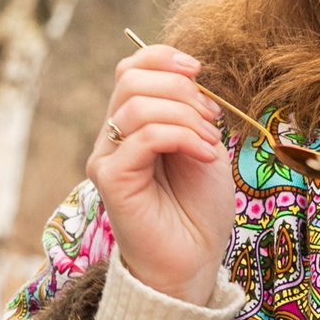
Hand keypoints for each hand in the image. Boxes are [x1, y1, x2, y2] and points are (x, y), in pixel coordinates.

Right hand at [86, 43, 234, 306]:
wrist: (193, 261)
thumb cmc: (198, 209)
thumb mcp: (203, 145)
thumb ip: (189, 110)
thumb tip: (190, 74)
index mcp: (132, 125)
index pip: (130, 69)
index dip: (163, 57)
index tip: (199, 71)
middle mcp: (112, 138)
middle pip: (130, 79)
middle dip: (181, 88)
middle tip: (212, 117)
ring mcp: (107, 158)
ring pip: (138, 105)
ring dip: (187, 116)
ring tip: (212, 143)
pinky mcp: (111, 179)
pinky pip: (145, 136)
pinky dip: (183, 136)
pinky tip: (206, 154)